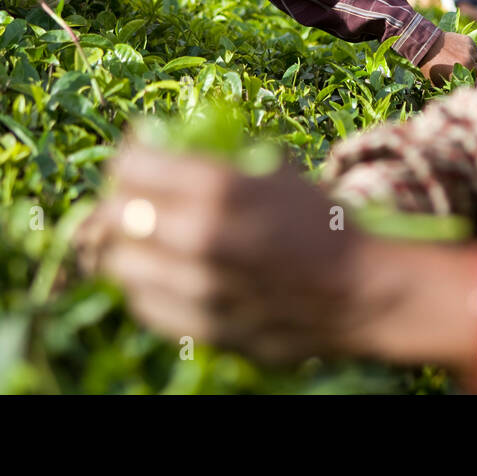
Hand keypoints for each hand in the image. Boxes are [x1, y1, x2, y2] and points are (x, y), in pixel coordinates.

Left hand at [75, 144, 378, 363]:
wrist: (361, 290)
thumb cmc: (320, 222)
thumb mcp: (274, 171)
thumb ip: (217, 162)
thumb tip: (166, 147)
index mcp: (220, 188)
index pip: (133, 165)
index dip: (128, 156)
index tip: (136, 156)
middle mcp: (201, 239)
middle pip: (116, 215)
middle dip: (118, 200)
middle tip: (131, 197)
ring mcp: (199, 290)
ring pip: (121, 265)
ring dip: (126, 246)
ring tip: (141, 239)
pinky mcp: (203, 328)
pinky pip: (144, 305)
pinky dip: (144, 286)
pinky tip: (160, 274)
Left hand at [418, 31, 476, 85]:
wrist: (425, 45)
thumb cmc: (429, 66)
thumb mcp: (438, 82)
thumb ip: (451, 87)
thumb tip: (460, 92)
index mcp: (462, 75)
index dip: (475, 85)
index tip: (473, 84)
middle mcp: (469, 63)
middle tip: (470, 73)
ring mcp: (470, 51)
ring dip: (475, 63)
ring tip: (466, 63)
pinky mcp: (469, 42)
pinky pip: (476, 50)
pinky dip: (472, 53)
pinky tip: (462, 53)